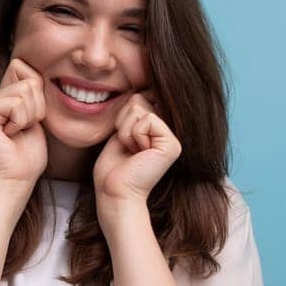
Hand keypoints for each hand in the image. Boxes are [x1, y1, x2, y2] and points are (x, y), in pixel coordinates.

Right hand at [0, 57, 47, 190]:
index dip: (38, 93)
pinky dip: (20, 121)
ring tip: (17, 132)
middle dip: (37, 107)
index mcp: (5, 96)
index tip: (31, 118)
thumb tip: (37, 73)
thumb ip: (34, 94)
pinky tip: (9, 134)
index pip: (25, 67)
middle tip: (24, 128)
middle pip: (30, 80)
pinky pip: (16, 104)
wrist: (15, 178)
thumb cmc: (27, 155)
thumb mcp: (37, 117)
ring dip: (29, 116)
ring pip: (25, 91)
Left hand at [92, 91, 180, 212]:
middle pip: (137, 98)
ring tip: (132, 151)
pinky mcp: (171, 144)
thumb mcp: (121, 131)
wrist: (115, 194)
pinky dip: (133, 135)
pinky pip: (145, 120)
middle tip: (128, 147)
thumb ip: (131, 112)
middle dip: (123, 122)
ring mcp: (172, 138)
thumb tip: (137, 91)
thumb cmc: (113, 168)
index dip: (122, 116)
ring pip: (138, 107)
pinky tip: (138, 154)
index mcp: (158, 129)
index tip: (124, 141)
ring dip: (126, 130)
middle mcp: (168, 132)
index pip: (137, 97)